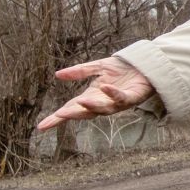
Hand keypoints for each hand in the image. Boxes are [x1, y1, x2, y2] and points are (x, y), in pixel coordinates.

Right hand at [37, 57, 154, 130]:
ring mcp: (118, 102)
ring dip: (92, 106)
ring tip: (80, 102)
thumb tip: (57, 75)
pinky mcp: (133, 97)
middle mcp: (104, 102)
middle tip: (59, 115)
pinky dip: (113, 94)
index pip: (72, 109)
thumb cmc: (124, 68)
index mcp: (93, 97)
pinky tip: (105, 87)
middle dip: (73, 114)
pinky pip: (122, 98)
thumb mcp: (99, 67)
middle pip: (86, 113)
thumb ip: (80, 71)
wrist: (147, 64)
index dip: (58, 117)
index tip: (42, 126)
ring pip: (104, 109)